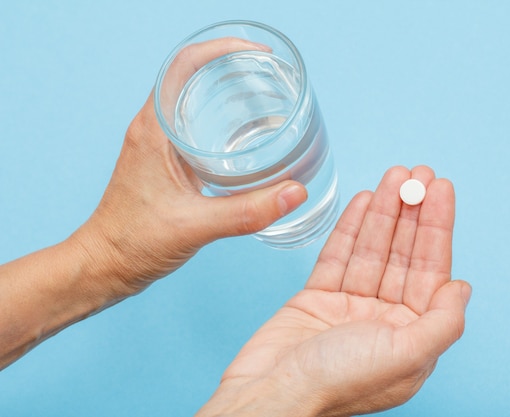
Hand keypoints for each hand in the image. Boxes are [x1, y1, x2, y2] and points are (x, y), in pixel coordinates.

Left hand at [70, 38, 306, 296]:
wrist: (104, 265)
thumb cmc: (134, 243)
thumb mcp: (195, 226)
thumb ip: (248, 211)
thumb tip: (295, 192)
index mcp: (154, 130)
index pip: (183, 67)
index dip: (220, 49)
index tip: (257, 54)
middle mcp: (153, 129)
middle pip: (190, 76)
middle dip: (230, 66)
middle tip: (269, 75)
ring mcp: (157, 144)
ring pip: (192, 100)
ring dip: (224, 91)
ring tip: (264, 98)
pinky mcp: (164, 162)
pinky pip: (193, 126)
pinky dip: (220, 120)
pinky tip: (246, 138)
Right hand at [197, 166, 470, 416]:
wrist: (272, 393)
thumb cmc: (338, 383)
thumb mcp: (406, 356)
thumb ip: (442, 322)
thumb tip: (463, 287)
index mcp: (411, 336)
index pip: (430, 270)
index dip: (437, 227)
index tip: (440, 189)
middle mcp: (384, 320)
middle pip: (402, 254)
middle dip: (410, 211)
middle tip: (415, 172)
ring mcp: (350, 307)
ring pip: (371, 249)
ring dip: (383, 211)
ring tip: (392, 176)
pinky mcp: (318, 297)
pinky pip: (339, 255)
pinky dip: (351, 228)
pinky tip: (364, 201)